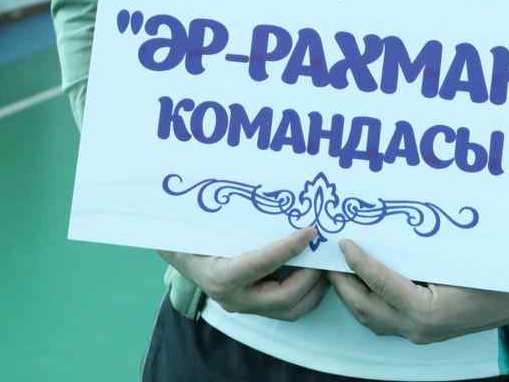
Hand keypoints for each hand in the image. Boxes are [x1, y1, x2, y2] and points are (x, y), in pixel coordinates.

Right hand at [159, 225, 327, 320]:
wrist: (182, 257)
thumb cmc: (195, 235)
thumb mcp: (211, 224)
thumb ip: (239, 220)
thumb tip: (273, 199)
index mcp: (220, 276)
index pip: (261, 264)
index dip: (289, 248)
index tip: (310, 230)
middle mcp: (234, 299)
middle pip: (284, 298)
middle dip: (311, 276)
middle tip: (325, 252)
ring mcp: (246, 307)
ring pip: (290, 310)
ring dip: (314, 289)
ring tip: (326, 264)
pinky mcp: (256, 308)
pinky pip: (288, 309)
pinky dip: (308, 293)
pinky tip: (316, 273)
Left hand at [326, 239, 508, 343]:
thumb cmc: (495, 274)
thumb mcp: (459, 257)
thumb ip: (422, 249)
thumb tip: (387, 225)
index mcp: (427, 311)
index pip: (379, 284)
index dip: (357, 262)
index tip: (342, 242)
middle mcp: (419, 328)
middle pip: (364, 307)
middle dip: (341, 282)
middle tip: (327, 256)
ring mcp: (419, 334)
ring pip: (370, 317)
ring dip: (351, 292)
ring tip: (338, 266)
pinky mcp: (422, 331)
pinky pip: (384, 318)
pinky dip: (368, 299)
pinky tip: (362, 278)